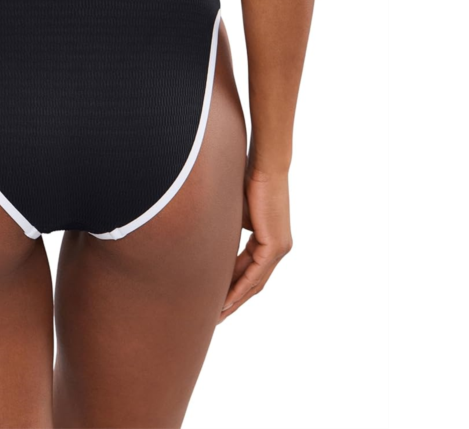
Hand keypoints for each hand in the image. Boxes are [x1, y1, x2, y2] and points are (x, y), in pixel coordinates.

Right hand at [219, 166, 292, 321]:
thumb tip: (205, 239)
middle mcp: (278, 247)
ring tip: (218, 315)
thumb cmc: (247, 181)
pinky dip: (240, 288)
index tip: (216, 299)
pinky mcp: (274, 245)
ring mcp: (279, 248)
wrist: (264, 167)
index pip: (249, 270)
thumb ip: (226, 230)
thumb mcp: (233, 213)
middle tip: (216, 317)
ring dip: (236, 300)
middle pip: (254, 283)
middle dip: (234, 301)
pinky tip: (226, 301)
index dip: (233, 286)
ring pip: (255, 282)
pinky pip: (255, 274)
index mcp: (269, 240)